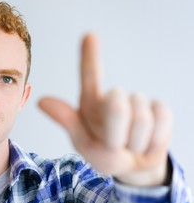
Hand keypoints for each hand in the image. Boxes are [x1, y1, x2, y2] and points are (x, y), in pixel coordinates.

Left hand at [38, 33, 171, 186]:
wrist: (133, 167)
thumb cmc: (105, 155)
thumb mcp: (84, 144)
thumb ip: (67, 121)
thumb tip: (41, 100)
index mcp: (91, 104)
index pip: (90, 76)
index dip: (89, 57)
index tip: (89, 35)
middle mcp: (113, 98)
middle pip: (117, 105)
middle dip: (117, 133)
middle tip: (116, 146)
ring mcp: (137, 101)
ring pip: (141, 118)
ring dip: (135, 142)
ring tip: (130, 146)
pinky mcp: (159, 108)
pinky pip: (160, 120)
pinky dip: (154, 139)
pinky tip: (147, 142)